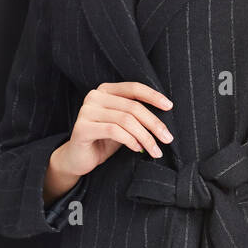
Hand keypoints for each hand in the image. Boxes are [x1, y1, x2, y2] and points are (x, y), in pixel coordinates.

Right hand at [44, 81, 173, 202]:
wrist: (78, 159)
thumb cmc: (104, 140)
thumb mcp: (123, 125)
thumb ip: (137, 115)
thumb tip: (166, 112)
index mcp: (105, 90)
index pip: (133, 88)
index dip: (153, 96)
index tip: (169, 107)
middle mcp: (94, 96)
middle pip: (132, 106)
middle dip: (153, 123)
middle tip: (167, 138)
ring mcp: (86, 111)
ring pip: (125, 120)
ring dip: (145, 137)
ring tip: (155, 150)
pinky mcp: (82, 128)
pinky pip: (113, 131)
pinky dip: (130, 140)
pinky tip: (137, 149)